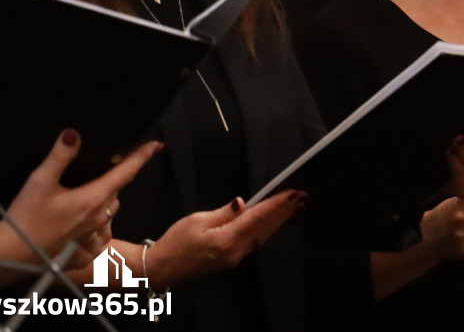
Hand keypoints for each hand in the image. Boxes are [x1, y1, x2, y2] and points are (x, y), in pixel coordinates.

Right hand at [6, 130, 161, 264]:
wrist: (10, 255)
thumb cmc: (25, 218)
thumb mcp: (40, 181)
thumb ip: (60, 156)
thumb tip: (73, 134)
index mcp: (93, 198)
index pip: (125, 173)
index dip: (141, 157)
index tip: (155, 146)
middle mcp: (99, 218)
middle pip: (115, 192)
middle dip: (111, 181)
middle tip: (96, 174)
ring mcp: (93, 237)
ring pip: (109, 213)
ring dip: (104, 203)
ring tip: (85, 198)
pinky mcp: (83, 253)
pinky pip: (100, 238)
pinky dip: (97, 230)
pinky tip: (84, 227)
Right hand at [145, 189, 304, 289]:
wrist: (161, 269)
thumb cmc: (174, 243)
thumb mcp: (196, 221)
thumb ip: (224, 213)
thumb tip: (242, 203)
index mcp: (226, 241)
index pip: (257, 218)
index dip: (275, 204)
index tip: (291, 193)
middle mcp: (235, 252)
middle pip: (265, 228)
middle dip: (284, 211)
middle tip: (301, 196)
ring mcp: (234, 258)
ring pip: (262, 236)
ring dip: (279, 220)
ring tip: (294, 206)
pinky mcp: (231, 259)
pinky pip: (255, 241)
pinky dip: (267, 229)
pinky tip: (274, 221)